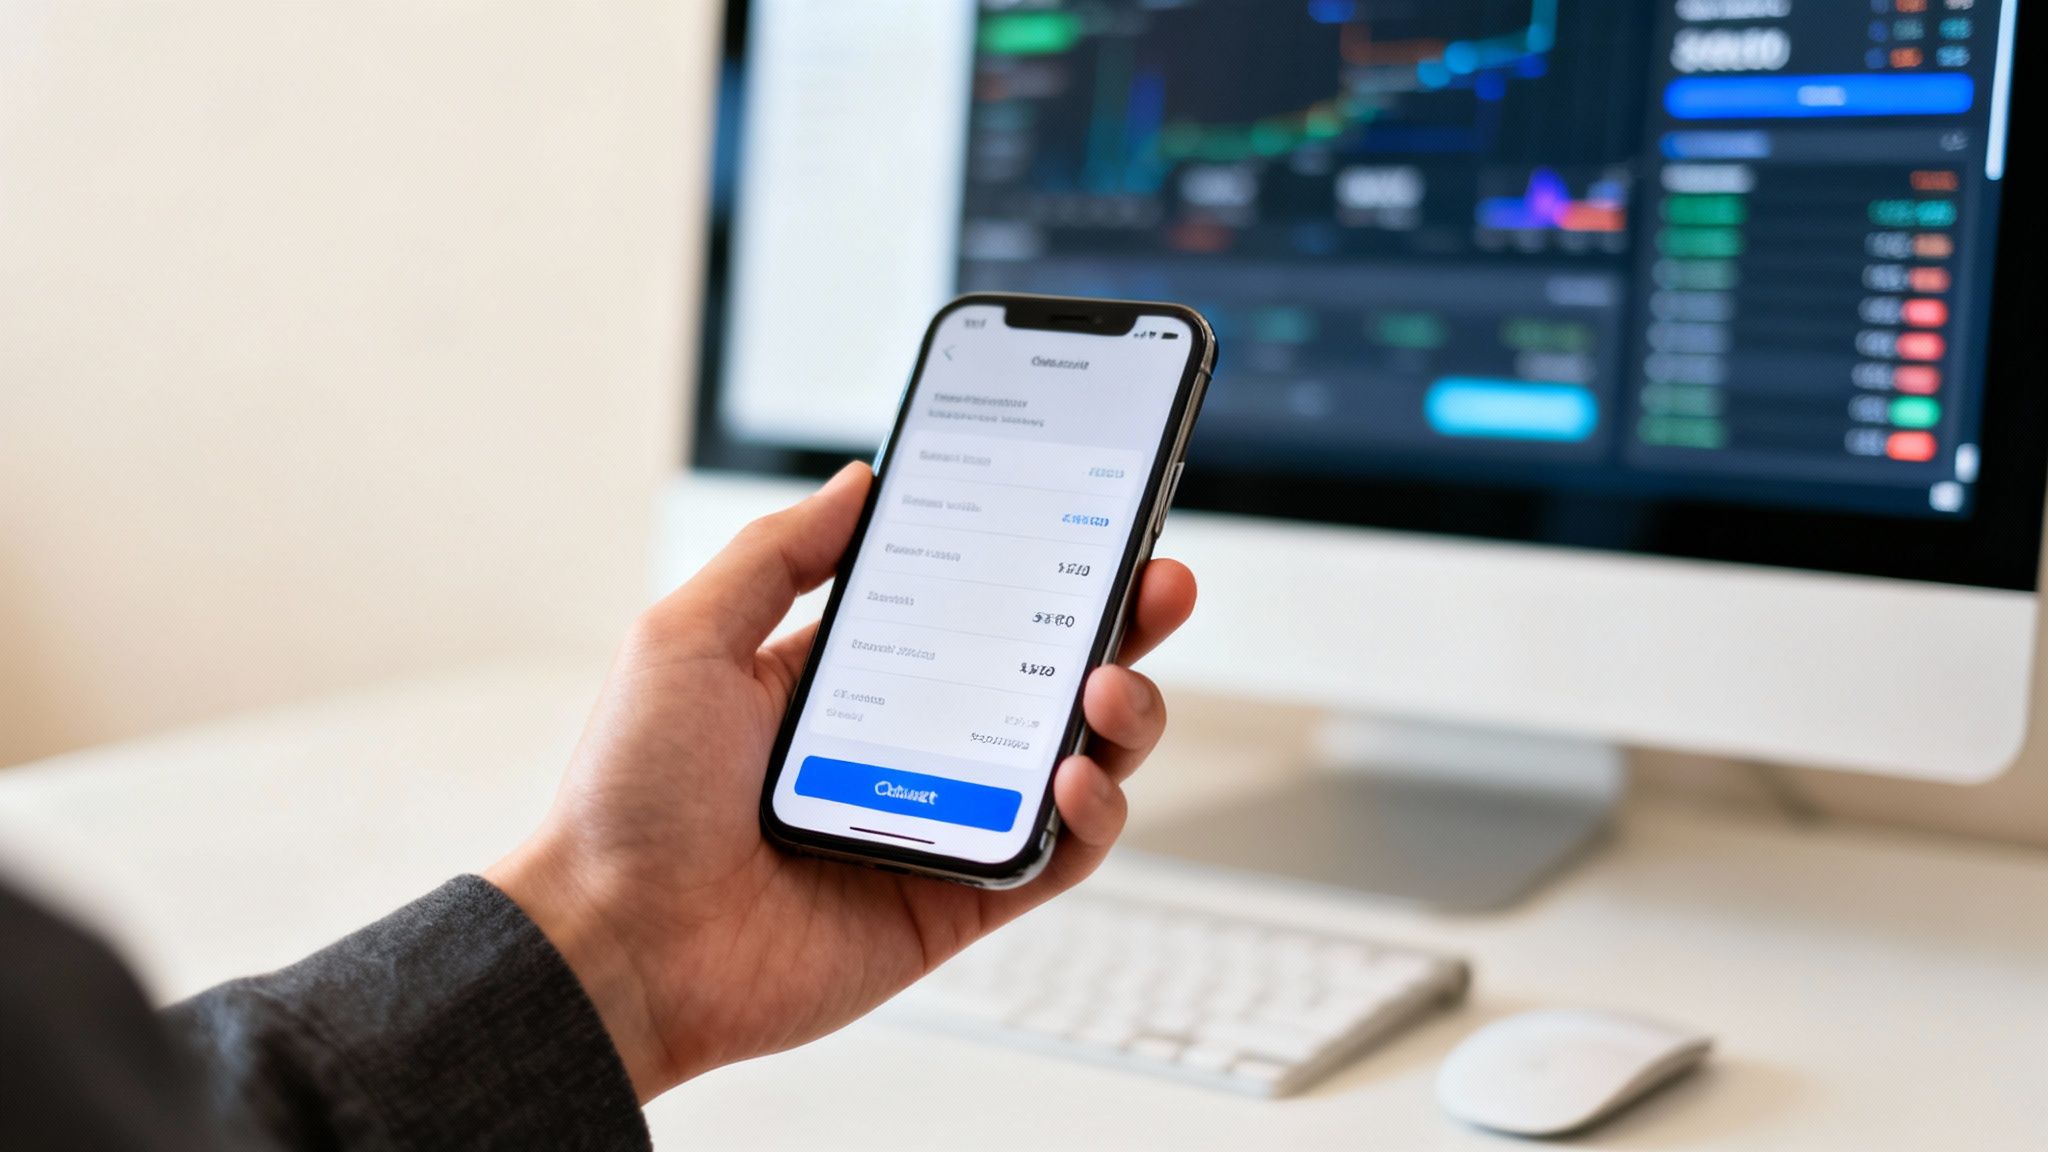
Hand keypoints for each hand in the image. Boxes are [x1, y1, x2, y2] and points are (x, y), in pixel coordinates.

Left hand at [486, 462, 1196, 1099]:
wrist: (616, 947)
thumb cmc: (630, 797)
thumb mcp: (687, 637)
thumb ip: (779, 554)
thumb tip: (859, 481)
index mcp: (846, 678)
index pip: (969, 606)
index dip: (1035, 564)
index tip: (1087, 517)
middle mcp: (906, 745)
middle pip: (1041, 674)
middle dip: (1114, 624)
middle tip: (1158, 581)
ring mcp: (941, 822)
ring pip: (1072, 758)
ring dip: (1119, 714)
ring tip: (1111, 684)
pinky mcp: (961, 899)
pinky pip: (1058, 854)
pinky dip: (1091, 813)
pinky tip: (1073, 772)